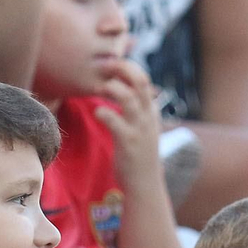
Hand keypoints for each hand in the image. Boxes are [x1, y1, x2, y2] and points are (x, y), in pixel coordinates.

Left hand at [96, 60, 165, 184]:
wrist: (145, 184)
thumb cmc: (139, 155)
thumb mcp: (143, 128)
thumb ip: (136, 111)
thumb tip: (122, 93)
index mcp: (150, 111)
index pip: (144, 79)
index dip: (128, 66)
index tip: (111, 63)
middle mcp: (147, 116)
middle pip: (139, 81)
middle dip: (122, 68)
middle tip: (104, 65)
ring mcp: (139, 129)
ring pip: (128, 98)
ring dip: (112, 88)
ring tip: (99, 88)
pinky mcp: (128, 142)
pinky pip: (114, 121)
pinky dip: (103, 113)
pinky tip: (97, 113)